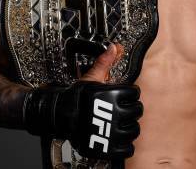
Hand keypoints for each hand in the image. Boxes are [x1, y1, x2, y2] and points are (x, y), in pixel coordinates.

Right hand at [23, 44, 142, 159]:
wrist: (59, 116)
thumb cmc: (75, 97)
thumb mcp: (90, 77)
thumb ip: (105, 63)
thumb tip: (114, 48)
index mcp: (113, 94)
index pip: (135, 93)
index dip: (131, 93)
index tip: (126, 95)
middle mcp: (115, 113)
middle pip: (137, 111)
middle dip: (131, 109)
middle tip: (123, 109)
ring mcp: (113, 131)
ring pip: (134, 129)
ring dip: (130, 126)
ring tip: (121, 123)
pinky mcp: (109, 146)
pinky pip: (127, 148)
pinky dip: (126, 145)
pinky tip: (120, 139)